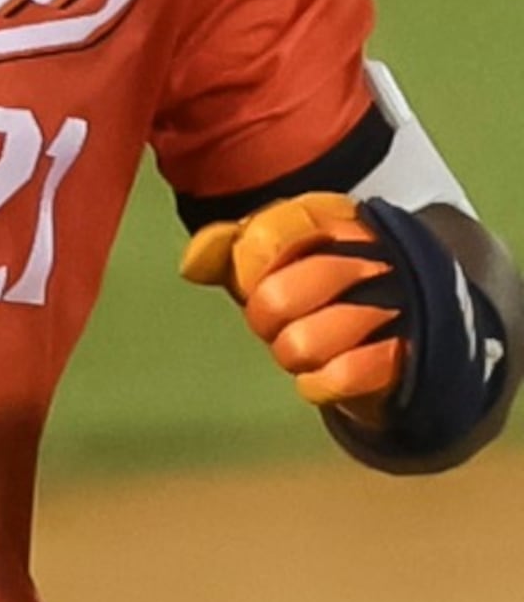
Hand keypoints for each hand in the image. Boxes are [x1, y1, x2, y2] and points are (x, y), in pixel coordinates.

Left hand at [180, 192, 404, 426]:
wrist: (406, 327)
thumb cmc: (321, 286)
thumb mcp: (273, 257)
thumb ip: (227, 250)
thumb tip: (191, 265)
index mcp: (332, 217)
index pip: (265, 237)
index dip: (247, 269)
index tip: (255, 279)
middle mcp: (369, 253)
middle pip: (276, 298)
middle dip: (265, 319)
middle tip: (280, 319)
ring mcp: (397, 303)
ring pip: (303, 343)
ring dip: (293, 353)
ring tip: (307, 344)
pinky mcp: (410, 353)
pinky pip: (344, 376)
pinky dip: (320, 384)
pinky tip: (321, 376)